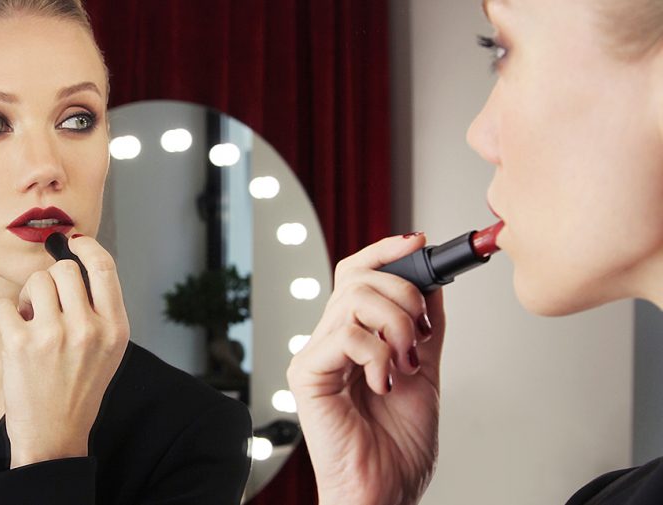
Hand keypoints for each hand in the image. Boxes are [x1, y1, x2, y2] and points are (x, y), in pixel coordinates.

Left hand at [0, 235, 129, 467]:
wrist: (54, 436)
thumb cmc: (79, 389)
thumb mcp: (108, 350)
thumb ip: (99, 310)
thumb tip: (74, 261)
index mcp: (115, 329)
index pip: (104, 267)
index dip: (87, 247)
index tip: (75, 243)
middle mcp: (88, 329)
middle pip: (64, 270)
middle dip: (51, 281)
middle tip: (47, 305)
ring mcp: (53, 336)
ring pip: (35, 282)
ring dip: (29, 297)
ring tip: (32, 323)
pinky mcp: (20, 344)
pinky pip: (5, 304)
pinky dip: (6, 314)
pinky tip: (15, 335)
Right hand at [286, 233, 445, 504]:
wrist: (384, 490)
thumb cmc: (395, 448)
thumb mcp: (424, 372)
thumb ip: (425, 329)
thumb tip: (434, 283)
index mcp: (352, 338)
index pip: (356, 274)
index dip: (386, 252)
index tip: (421, 244)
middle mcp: (328, 341)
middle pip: (356, 278)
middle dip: (404, 294)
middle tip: (422, 334)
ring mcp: (314, 356)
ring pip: (354, 300)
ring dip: (397, 324)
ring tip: (406, 362)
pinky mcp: (306, 374)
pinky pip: (345, 335)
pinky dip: (378, 353)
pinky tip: (385, 381)